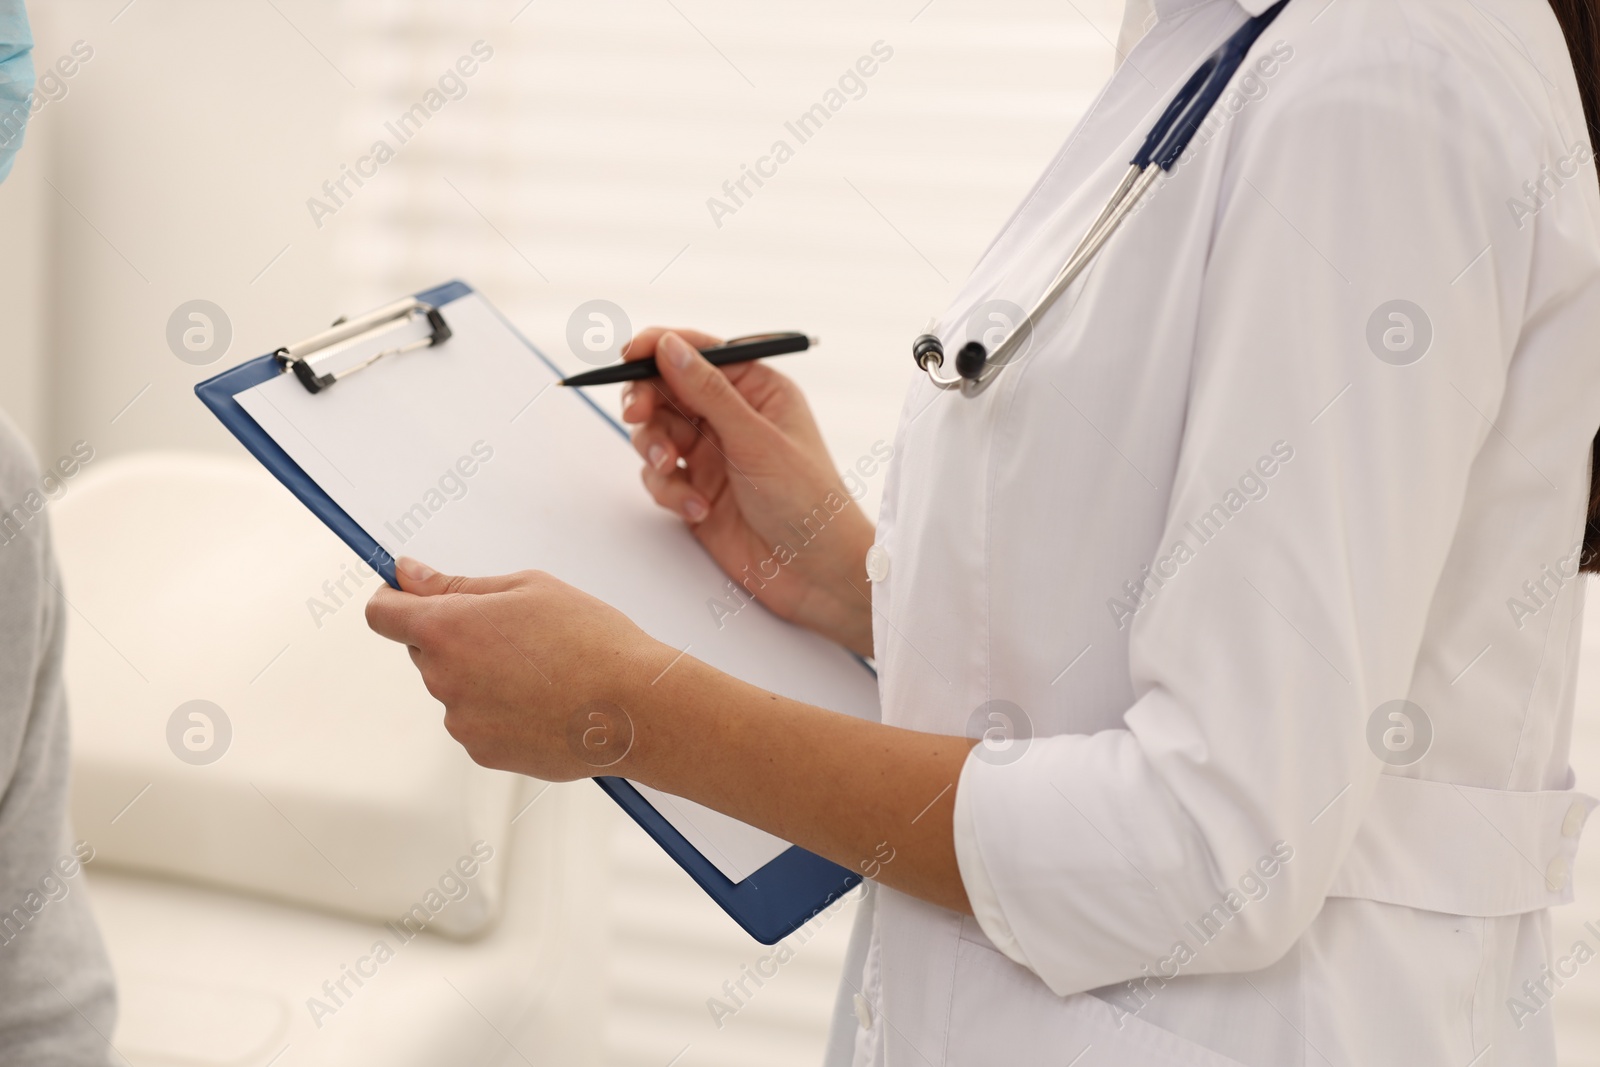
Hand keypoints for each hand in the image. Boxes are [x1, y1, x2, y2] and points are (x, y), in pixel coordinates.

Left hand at [365, 558, 668, 781]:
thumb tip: (409, 575)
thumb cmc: (591, 640)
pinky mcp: (483, 752)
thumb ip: (456, 585)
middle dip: (455, 637)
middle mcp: (442, 678)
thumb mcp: (528, 588)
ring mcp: (461, 721)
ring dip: (481, 675)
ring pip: (454, 687)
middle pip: (424, 649)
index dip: (394, 598)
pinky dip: (500, 710)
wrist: (633, 708)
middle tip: (514, 633)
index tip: (412, 595)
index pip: (381, 613)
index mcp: (447, 629)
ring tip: (541, 671)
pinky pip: (478, 721)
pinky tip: (543, 701)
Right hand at [621, 328, 874, 656]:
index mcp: (758, 389)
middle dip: (647, 402)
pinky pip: (660, 478)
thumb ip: (709, 392)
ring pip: (656, 433)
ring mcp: (712, 454)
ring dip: (655, 449)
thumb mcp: (757, 440)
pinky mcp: (696, 491)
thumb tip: (669, 345)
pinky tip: (698, 510)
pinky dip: (670, 492)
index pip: (700, 352)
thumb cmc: (808, 502)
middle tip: (637, 415)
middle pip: (667, 389)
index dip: (660, 347)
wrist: (817, 574)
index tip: (630, 352)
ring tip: (670, 470)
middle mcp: (732, 417)